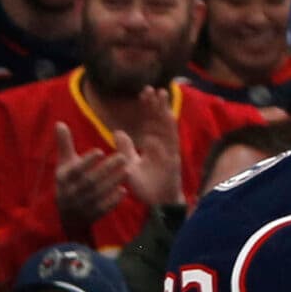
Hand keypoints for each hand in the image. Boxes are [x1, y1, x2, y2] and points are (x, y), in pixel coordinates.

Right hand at [53, 123, 128, 231]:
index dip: (87, 161)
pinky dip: (112, 200)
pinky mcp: (91, 215)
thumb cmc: (68, 182)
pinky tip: (123, 191)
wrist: (66, 216)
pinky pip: (102, 208)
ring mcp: (81, 205)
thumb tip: (59, 123)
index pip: (75, 170)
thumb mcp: (64, 164)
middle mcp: (70, 192)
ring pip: (97, 193)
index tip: (100, 151)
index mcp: (63, 179)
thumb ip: (64, 144)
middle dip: (106, 169)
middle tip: (123, 157)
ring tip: (128, 170)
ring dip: (113, 182)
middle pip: (89, 181)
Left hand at [113, 90, 182, 207]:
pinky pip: (171, 139)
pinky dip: (169, 127)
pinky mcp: (173, 157)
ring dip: (163, 110)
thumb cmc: (145, 187)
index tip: (141, 94)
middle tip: (149, 88)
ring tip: (160, 93)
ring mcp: (168, 149)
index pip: (148, 123)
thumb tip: (117, 132)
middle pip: (158, 120)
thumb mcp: (129, 166)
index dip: (146, 109)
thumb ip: (125, 150)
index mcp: (150, 145)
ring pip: (166, 126)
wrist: (157, 203)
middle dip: (154, 105)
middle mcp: (161, 144)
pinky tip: (167, 114)